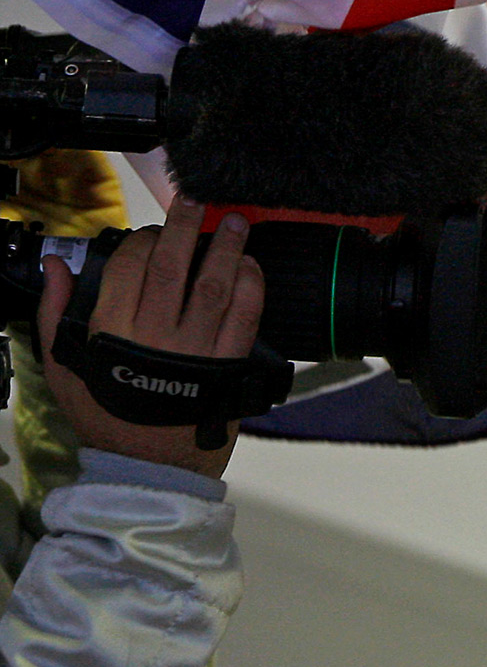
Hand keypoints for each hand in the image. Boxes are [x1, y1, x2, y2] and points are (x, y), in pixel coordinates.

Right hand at [36, 197, 265, 477]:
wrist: (150, 466)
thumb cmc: (108, 415)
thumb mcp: (65, 367)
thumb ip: (54, 313)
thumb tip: (55, 267)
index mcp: (112, 330)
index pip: (128, 266)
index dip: (144, 240)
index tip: (154, 231)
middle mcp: (155, 334)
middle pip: (173, 265)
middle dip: (186, 226)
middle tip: (197, 200)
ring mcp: (196, 348)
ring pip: (214, 285)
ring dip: (227, 248)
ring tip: (235, 222)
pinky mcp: (229, 363)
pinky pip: (246, 316)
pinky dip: (252, 286)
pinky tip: (251, 266)